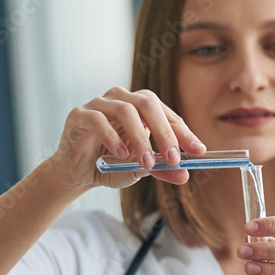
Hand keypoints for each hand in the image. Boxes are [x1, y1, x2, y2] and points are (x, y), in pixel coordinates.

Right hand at [45, 87, 206, 194]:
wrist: (76, 174)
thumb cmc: (109, 165)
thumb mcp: (140, 170)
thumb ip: (162, 170)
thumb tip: (185, 175)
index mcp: (139, 108)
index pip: (166, 114)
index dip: (183, 132)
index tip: (198, 151)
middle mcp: (121, 99)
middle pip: (148, 104)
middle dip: (165, 132)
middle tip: (173, 158)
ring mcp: (99, 104)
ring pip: (125, 110)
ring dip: (139, 138)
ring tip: (146, 162)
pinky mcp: (79, 114)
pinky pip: (98, 119)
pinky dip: (112, 137)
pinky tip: (120, 155)